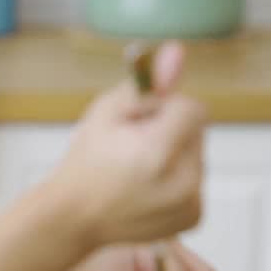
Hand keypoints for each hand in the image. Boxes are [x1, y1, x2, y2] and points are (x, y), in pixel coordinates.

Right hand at [39, 41, 206, 247]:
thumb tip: (178, 50)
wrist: (73, 220)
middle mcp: (181, 181)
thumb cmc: (85, 163)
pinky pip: (197, 180)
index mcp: (157, 152)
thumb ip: (146, 84)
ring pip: (197, 155)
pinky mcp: (193, 216)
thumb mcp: (106, 113)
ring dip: (175, 155)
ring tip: (137, 171)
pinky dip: (177, 180)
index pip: (191, 109)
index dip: (165, 110)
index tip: (140, 123)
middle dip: (171, 132)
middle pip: (196, 131)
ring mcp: (190, 203)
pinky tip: (147, 188)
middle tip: (133, 149)